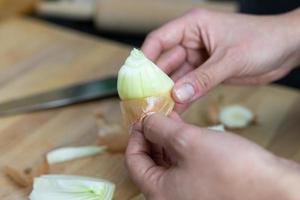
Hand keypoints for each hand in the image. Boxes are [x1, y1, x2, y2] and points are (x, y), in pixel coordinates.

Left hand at [126, 113, 299, 199]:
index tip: (142, 118)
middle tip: (156, 115)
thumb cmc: (230, 169)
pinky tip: (185, 131)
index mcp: (158, 192)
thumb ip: (159, 128)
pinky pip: (183, 167)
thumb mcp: (187, 141)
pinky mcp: (202, 189)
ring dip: (166, 140)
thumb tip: (145, 120)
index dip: (135, 135)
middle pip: (149, 162)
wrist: (273, 189)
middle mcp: (169, 197)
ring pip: (167, 163)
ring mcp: (187, 195)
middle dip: (152, 136)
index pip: (133, 161)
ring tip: (170, 119)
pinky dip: (180, 148)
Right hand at [142, 8, 299, 111]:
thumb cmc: (262, 40)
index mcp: (193, 26)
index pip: (160, 40)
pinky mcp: (207, 72)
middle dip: (155, 81)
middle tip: (146, 100)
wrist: (287, 48)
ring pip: (176, 76)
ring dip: (169, 93)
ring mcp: (199, 58)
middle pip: (165, 61)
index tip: (135, 78)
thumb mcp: (230, 59)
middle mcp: (192, 41)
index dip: (145, 58)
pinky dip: (183, 98)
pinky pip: (190, 86)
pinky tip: (176, 110)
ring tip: (158, 109)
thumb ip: (203, 79)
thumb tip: (178, 95)